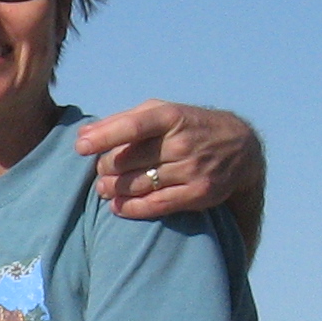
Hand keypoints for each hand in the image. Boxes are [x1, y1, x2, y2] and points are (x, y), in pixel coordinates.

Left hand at [76, 102, 258, 220]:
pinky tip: (117, 206)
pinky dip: (131, 208)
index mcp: (171, 117)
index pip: (133, 127)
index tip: (81, 147)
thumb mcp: (162, 112)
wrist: (241, 148)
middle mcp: (182, 142)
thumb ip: (122, 121)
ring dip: (114, 189)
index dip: (103, 138)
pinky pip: (156, 205)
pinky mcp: (199, 193)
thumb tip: (83, 135)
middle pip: (128, 160)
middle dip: (107, 168)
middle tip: (101, 171)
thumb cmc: (188, 127)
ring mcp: (192, 169)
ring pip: (138, 184)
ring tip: (105, 188)